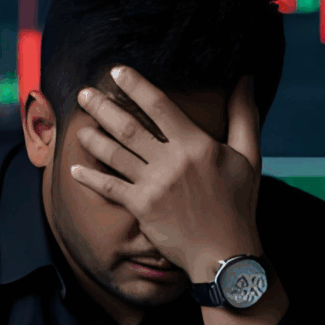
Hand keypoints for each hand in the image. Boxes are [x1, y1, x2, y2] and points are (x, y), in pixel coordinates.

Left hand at [69, 65, 262, 280]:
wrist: (225, 252)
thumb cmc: (239, 203)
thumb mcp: (249, 156)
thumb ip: (244, 116)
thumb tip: (245, 78)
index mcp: (196, 145)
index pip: (160, 106)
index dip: (136, 86)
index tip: (117, 72)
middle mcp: (172, 162)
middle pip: (129, 127)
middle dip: (103, 107)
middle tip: (84, 93)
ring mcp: (154, 185)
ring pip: (115, 154)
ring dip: (93, 138)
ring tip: (80, 126)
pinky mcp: (142, 208)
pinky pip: (110, 188)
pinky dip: (90, 178)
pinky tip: (74, 168)